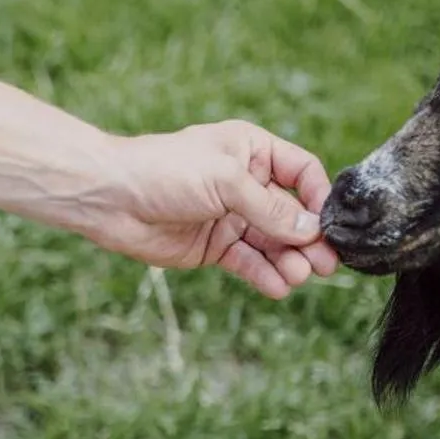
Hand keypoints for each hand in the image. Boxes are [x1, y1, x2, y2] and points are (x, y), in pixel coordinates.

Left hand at [76, 121, 337, 296]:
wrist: (110, 198)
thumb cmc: (164, 171)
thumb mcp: (224, 180)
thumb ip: (268, 207)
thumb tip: (310, 230)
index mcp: (251, 151)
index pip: (301, 172)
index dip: (317, 197)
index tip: (328, 223)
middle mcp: (245, 183)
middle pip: (290, 213)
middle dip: (308, 238)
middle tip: (326, 263)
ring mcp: (229, 217)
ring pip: (271, 242)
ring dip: (289, 260)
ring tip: (300, 276)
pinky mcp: (213, 246)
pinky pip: (247, 262)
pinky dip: (263, 274)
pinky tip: (277, 287)